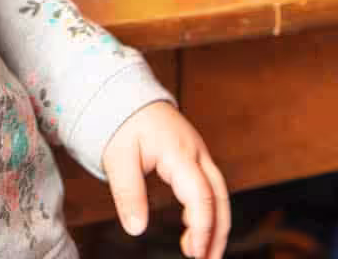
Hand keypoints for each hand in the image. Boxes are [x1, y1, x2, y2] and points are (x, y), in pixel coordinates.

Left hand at [101, 101, 228, 258]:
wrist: (124, 94)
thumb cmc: (121, 123)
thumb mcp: (117, 159)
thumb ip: (128, 193)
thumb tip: (136, 229)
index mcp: (179, 152)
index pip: (201, 195)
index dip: (201, 227)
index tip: (193, 252)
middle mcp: (196, 153)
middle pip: (219, 197)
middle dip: (217, 232)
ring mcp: (198, 153)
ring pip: (218, 193)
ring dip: (215, 224)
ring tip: (203, 253)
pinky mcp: (193, 157)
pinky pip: (208, 187)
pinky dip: (206, 211)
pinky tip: (192, 230)